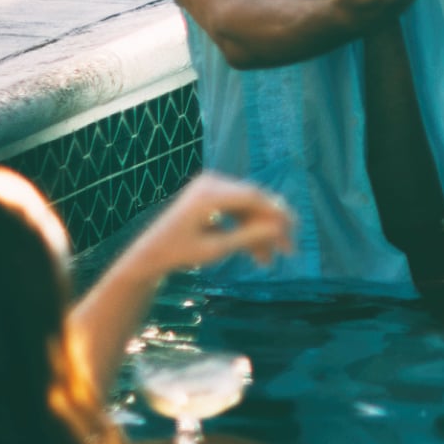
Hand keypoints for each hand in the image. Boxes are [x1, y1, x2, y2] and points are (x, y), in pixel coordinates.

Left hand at [138, 174, 294, 271]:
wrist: (151, 254)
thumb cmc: (179, 253)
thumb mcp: (216, 249)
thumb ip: (249, 237)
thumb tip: (280, 230)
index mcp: (210, 192)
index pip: (254, 197)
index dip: (277, 214)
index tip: (293, 233)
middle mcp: (213, 183)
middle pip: (255, 201)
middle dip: (271, 227)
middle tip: (288, 250)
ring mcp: (212, 187)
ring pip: (249, 208)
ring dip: (260, 232)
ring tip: (267, 260)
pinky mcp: (212, 196)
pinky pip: (238, 210)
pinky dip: (247, 229)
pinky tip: (256, 253)